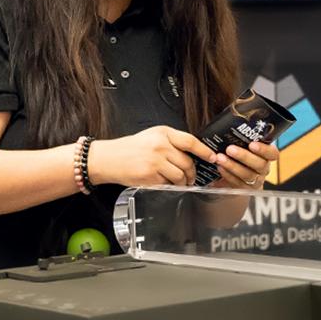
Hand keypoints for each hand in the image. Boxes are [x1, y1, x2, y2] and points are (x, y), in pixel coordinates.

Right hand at [87, 126, 221, 186]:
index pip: (190, 141)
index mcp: (162, 133)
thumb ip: (171, 142)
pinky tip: (164, 183)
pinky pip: (168, 184)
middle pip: (188, 162)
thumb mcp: (151, 137)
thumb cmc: (129, 148)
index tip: (212, 157)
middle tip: (192, 177)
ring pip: (180, 176)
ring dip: (183, 182)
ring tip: (180, 182)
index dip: (205, 151)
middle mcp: (160, 146)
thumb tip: (193, 154)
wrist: (108, 159)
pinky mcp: (150, 176)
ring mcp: (155, 161)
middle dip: (193, 173)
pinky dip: (169, 186)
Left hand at [209, 141, 278, 188]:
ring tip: (220, 158)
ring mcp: (255, 180)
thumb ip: (240, 136)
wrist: (232, 174)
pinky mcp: (244, 189)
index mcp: (266, 155)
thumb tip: (228, 120)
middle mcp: (263, 168)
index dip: (264, 150)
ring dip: (232, 166)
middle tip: (230, 149)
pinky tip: (219, 167)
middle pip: (259, 164)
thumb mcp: (241, 144)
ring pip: (248, 175)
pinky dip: (227, 174)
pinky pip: (237, 183)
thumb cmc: (238, 152)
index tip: (252, 144)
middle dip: (244, 156)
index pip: (273, 154)